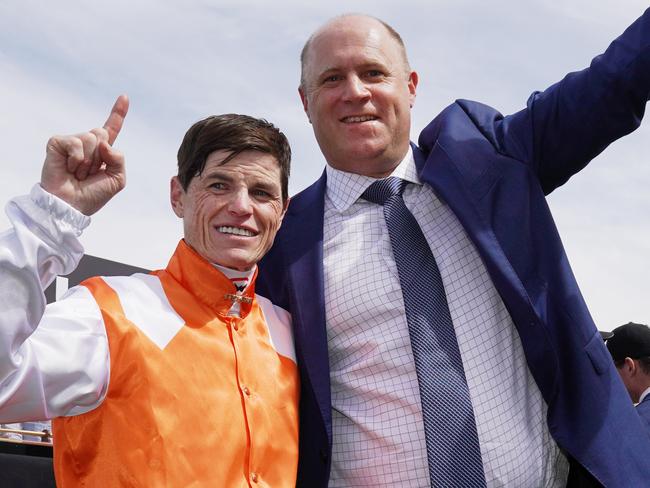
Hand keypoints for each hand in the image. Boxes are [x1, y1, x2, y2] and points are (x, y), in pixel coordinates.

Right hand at [40, 95, 128, 215]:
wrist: (72, 206)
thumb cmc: (92, 195)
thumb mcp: (117, 179)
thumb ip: (119, 159)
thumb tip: (105, 142)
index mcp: (102, 151)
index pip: (112, 128)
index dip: (118, 113)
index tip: (125, 97)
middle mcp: (87, 144)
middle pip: (102, 132)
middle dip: (100, 157)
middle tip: (89, 173)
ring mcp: (71, 143)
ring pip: (91, 138)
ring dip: (89, 161)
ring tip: (79, 173)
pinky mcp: (57, 143)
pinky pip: (75, 143)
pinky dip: (77, 159)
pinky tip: (70, 168)